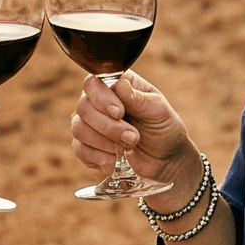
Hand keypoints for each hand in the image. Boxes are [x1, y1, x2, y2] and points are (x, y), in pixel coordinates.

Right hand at [70, 70, 192, 177]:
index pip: (93, 83)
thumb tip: (119, 84)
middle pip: (84, 107)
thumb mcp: (158, 111)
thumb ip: (138, 98)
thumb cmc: (163, 129)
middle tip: (134, 138)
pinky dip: (102, 157)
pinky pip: (81, 150)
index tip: (120, 113)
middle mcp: (98, 102)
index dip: (102, 98)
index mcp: (115, 86)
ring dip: (106, 142)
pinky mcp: (86, 147)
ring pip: (79, 129)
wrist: (165, 160)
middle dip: (109, 127)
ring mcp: (90, 125)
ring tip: (129, 148)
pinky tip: (118, 159)